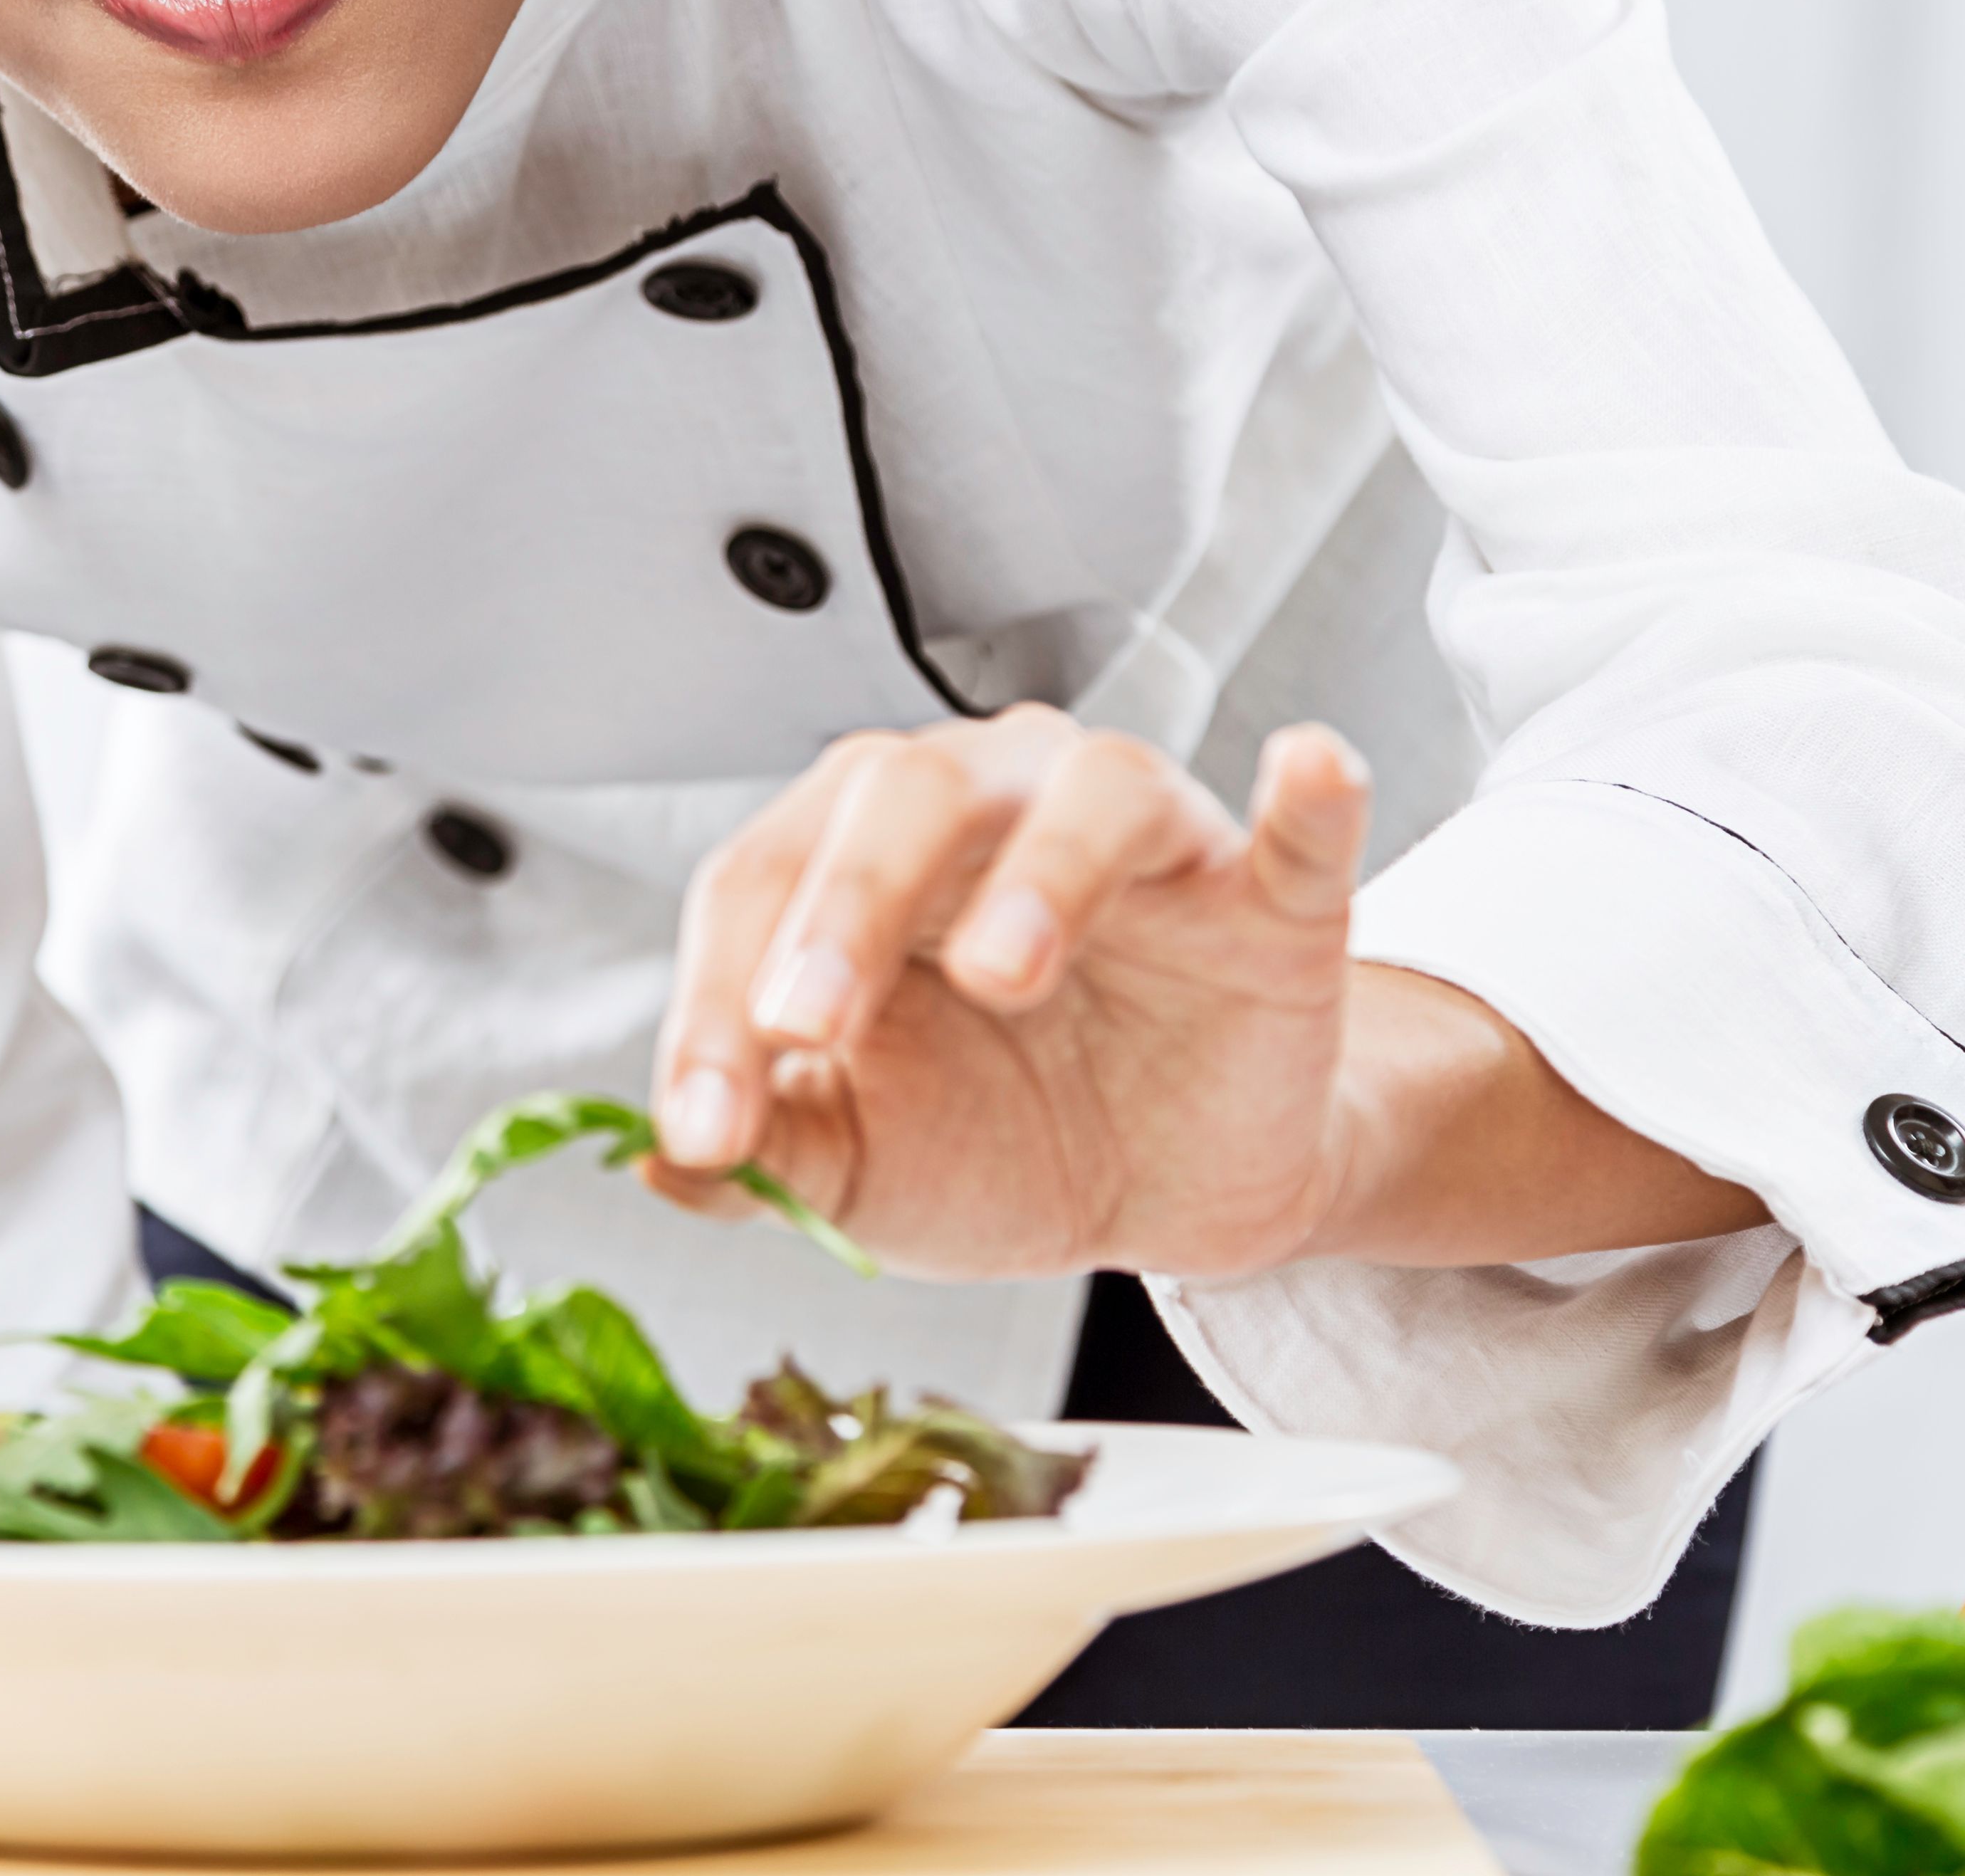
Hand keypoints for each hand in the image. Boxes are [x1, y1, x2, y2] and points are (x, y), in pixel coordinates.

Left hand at [642, 706, 1766, 1277]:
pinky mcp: (1274, 898)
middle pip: (903, 793)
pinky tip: (1308, 769)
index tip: (701, 1124)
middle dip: (843, 907)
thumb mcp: (862, 1166)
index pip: (762, 884)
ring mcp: (1142, 840)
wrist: (1162, 1195)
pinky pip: (1300, 826)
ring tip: (1002, 973)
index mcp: (860, 855)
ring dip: (1042, 871)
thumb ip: (768, 1151)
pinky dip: (1307, 796)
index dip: (715, 1002)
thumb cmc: (995, 1138)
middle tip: (803, 1024)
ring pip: (1090, 791)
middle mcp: (993, 805)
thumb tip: (656, 1162)